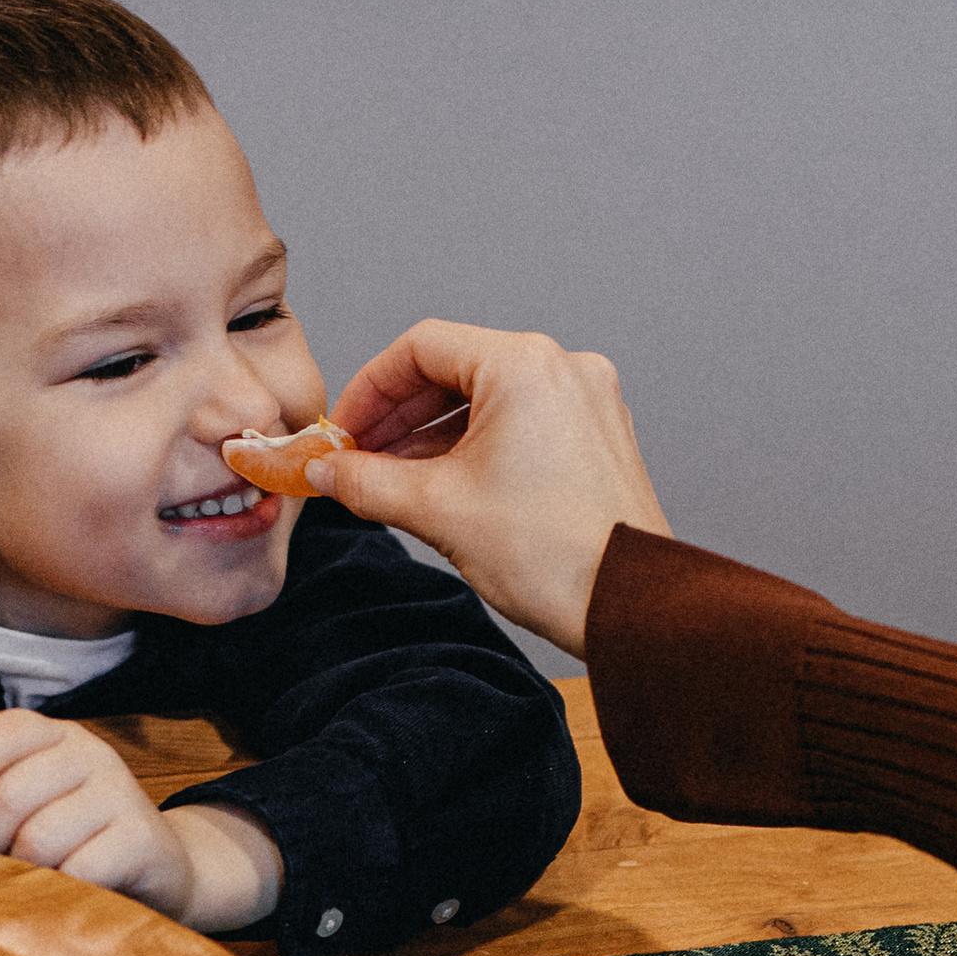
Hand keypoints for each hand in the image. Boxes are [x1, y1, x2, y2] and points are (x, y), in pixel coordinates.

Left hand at [0, 712, 281, 931]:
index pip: (8, 729)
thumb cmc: (77, 835)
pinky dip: (59, 888)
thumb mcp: (37, 799)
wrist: (160, 865)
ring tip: (28, 880)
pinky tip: (62, 893)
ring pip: (41, 838)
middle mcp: (92, 755)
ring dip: (22, 871)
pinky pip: (79, 868)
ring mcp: (121, 794)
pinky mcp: (141, 838)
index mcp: (59, 736)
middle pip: (13, 793)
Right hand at [313, 321, 671, 657]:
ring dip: (433, 436)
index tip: (343, 431)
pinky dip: (476, 447)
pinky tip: (443, 485)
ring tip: (392, 480)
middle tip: (358, 458)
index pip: (421, 348)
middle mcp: (563, 370)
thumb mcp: (438, 511)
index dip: (369, 389)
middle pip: (455, 370)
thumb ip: (368, 481)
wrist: (629, 607)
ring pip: (487, 400)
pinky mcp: (596, 437)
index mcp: (525, 366)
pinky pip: (521, 424)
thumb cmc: (557, 557)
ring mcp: (586, 402)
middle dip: (398, 417)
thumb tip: (327, 472)